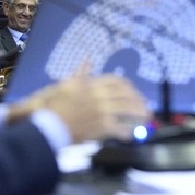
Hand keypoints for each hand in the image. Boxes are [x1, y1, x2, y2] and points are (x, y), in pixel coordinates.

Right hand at [9, 64, 150, 142]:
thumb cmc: (56, 105)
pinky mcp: (101, 126)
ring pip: (126, 110)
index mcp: (92, 84)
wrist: (50, 125)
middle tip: (145, 107)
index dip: (128, 86)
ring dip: (138, 114)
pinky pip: (119, 128)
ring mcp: (102, 110)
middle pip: (125, 95)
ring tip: (145, 118)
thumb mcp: (67, 84)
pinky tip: (131, 135)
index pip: (116, 81)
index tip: (134, 91)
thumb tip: (88, 59)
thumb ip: (80, 72)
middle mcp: (100, 95)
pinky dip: (127, 132)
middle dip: (138, 100)